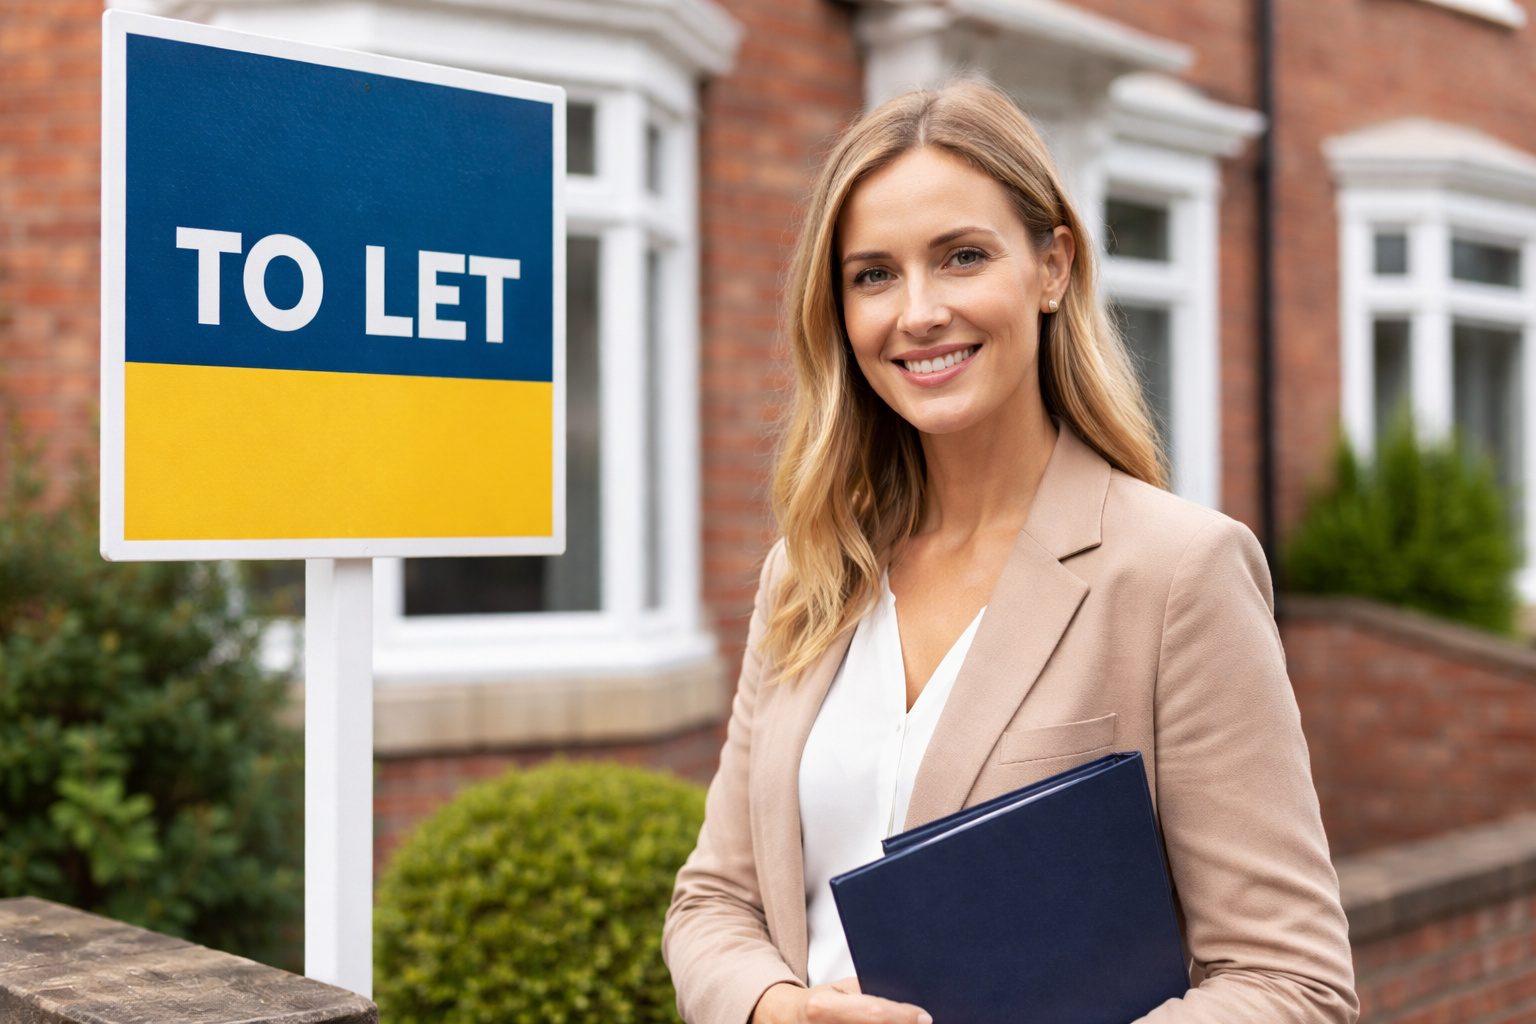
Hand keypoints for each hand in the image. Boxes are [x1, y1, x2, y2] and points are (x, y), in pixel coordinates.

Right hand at [752, 978, 931, 1023]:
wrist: (787, 1022)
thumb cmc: (819, 1003)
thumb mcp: (840, 990)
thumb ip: (867, 995)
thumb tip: (906, 1006)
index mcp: (822, 1008)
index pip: (875, 1014)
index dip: (903, 1016)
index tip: (925, 1017)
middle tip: (920, 1022)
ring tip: (908, 1023)